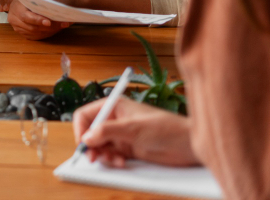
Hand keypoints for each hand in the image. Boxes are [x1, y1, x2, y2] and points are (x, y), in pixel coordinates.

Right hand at [7, 0, 69, 39]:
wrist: (19, 2)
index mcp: (15, 8)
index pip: (26, 17)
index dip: (38, 20)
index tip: (49, 22)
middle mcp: (15, 20)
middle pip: (33, 28)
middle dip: (50, 27)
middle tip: (63, 23)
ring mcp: (18, 28)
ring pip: (36, 34)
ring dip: (51, 31)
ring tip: (63, 25)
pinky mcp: (24, 34)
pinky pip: (37, 37)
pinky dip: (47, 33)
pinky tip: (56, 28)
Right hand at [73, 98, 197, 167]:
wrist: (188, 145)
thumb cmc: (166, 128)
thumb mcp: (133, 128)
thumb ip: (107, 131)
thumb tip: (87, 137)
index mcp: (114, 106)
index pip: (86, 115)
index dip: (80, 129)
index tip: (83, 144)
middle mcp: (115, 120)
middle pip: (90, 132)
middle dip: (91, 145)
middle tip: (94, 158)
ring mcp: (121, 135)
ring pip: (99, 146)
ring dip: (103, 155)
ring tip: (114, 160)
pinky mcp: (128, 149)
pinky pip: (111, 155)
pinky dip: (112, 160)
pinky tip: (121, 162)